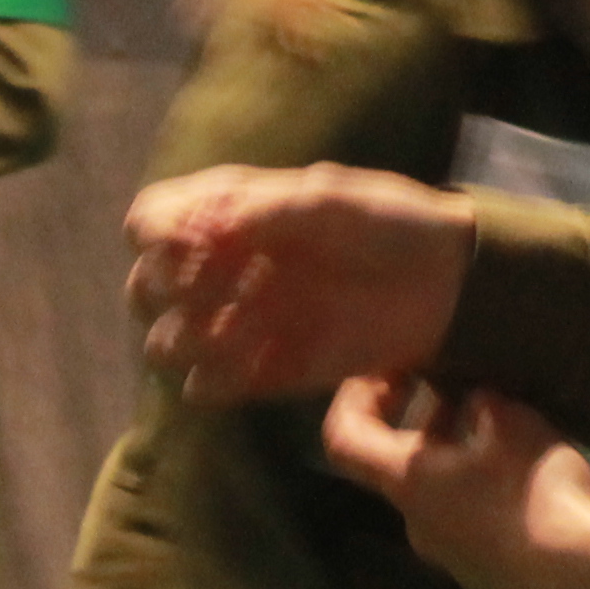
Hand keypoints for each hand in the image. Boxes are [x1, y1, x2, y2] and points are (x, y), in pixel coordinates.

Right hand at [125, 165, 474, 402]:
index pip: (151, 219)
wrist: (447, 284)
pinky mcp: (264, 370)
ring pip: (163, 343)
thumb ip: (267, 211)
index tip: (193, 239)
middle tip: (212, 285)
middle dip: (160, 288)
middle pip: (142, 286)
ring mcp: (240, 321)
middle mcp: (225, 269)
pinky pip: (206, 388)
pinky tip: (260, 359)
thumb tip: (203, 228)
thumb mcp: (333, 200)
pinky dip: (217, 379)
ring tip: (241, 325)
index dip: (156, 231)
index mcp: (233, 214)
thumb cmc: (392, 225)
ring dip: (187, 336)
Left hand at [323, 377, 589, 588]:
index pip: (343, 439)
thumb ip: (482, 404)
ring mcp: (450, 554)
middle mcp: (416, 520)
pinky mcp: (485, 572)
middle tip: (467, 388)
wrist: (575, 579)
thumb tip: (473, 401)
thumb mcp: (511, 424)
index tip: (390, 370)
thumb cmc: (529, 491)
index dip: (355, 397)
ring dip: (462, 454)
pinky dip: (488, 487)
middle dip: (428, 420)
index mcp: (405, 482)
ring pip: (442, 490)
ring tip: (511, 428)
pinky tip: (530, 476)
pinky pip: (474, 517)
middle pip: (401, 462)